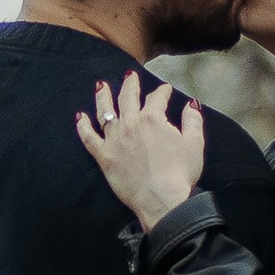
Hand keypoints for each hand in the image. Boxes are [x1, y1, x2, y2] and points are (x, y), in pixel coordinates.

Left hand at [74, 67, 206, 229]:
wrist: (161, 199)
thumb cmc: (179, 173)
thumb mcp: (194, 144)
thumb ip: (192, 121)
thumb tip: (192, 104)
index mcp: (153, 119)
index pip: (156, 98)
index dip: (162, 91)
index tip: (164, 89)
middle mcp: (131, 124)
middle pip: (128, 97)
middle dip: (130, 84)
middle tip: (129, 75)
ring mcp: (114, 139)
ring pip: (105, 111)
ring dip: (102, 96)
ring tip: (99, 85)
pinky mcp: (104, 156)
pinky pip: (89, 137)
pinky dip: (83, 126)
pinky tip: (79, 117)